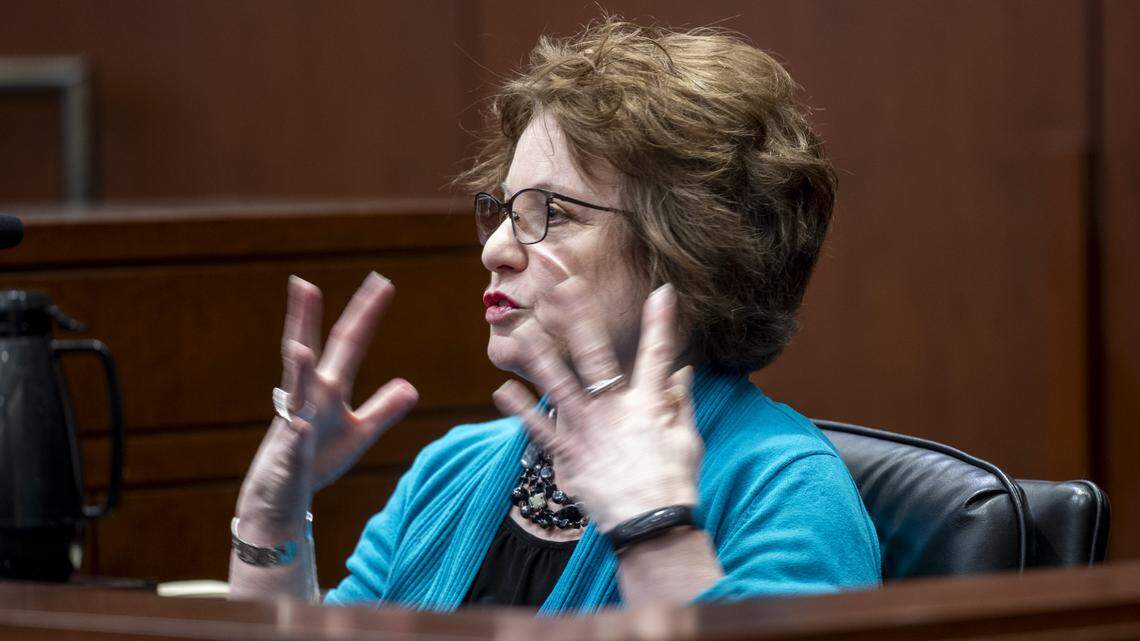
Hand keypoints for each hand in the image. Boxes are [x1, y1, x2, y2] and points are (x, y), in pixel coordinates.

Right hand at [237, 272, 418, 534]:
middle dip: (306, 320)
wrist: (283, 495)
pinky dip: (299, 435)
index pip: (349, 344)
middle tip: (303, 284)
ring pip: (293, 392)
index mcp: (328, 389)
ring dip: (297, 371)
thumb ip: (383, 409)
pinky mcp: (290, 455)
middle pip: (309, 351)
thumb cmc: (318, 460)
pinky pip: (294, 444)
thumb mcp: (360, 433)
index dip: (366, 314)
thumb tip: (411, 386)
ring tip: (300, 348)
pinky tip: (303, 426)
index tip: (381, 282)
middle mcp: (308, 397)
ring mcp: (295, 423)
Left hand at [492, 278, 701, 531]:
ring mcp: (588, 432)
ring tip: (520, 331)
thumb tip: (684, 371)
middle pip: (596, 356)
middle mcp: (615, 410)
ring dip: (539, 357)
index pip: (658, 355)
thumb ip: (683, 402)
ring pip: (559, 386)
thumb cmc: (673, 484)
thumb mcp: (687, 440)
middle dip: (580, 318)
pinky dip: (521, 411)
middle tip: (564, 287)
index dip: (661, 322)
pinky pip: (540, 430)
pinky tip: (502, 391)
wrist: (650, 526)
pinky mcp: (569, 456)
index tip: (661, 292)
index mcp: (650, 404)